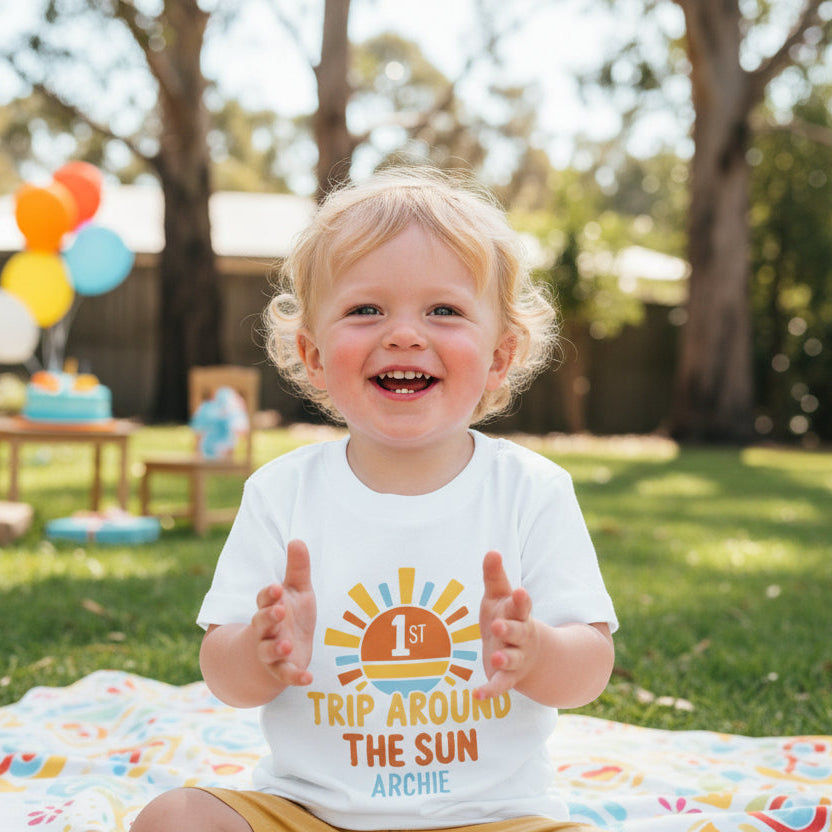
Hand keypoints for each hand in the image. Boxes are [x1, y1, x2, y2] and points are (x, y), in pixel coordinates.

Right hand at [251, 539, 316, 686]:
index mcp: (269, 608)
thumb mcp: (297, 592)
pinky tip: (308, 678)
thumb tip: (297, 539)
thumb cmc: (289, 617)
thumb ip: (298, 569)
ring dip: (275, 648)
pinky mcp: (281, 670)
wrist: (277, 653)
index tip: (277, 587)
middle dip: (268, 617)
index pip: (264, 599)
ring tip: (286, 645)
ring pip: (268, 650)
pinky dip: (295, 677)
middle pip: (262, 623)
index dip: (269, 594)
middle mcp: (265, 630)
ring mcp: (270, 652)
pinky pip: (285, 675)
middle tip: (278, 610)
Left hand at [475, 550, 537, 699]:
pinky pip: (501, 685)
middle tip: (498, 624)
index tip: (520, 592)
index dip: (521, 601)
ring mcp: (516, 658)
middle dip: (510, 629)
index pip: (522, 606)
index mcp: (518, 614)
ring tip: (494, 657)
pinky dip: (490, 691)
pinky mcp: (507, 677)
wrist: (529, 655)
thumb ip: (495, 576)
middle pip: (518, 632)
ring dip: (503, 658)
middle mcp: (521, 636)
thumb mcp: (500, 597)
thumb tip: (491, 550)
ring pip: (512, 659)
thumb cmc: (507, 617)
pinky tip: (477, 695)